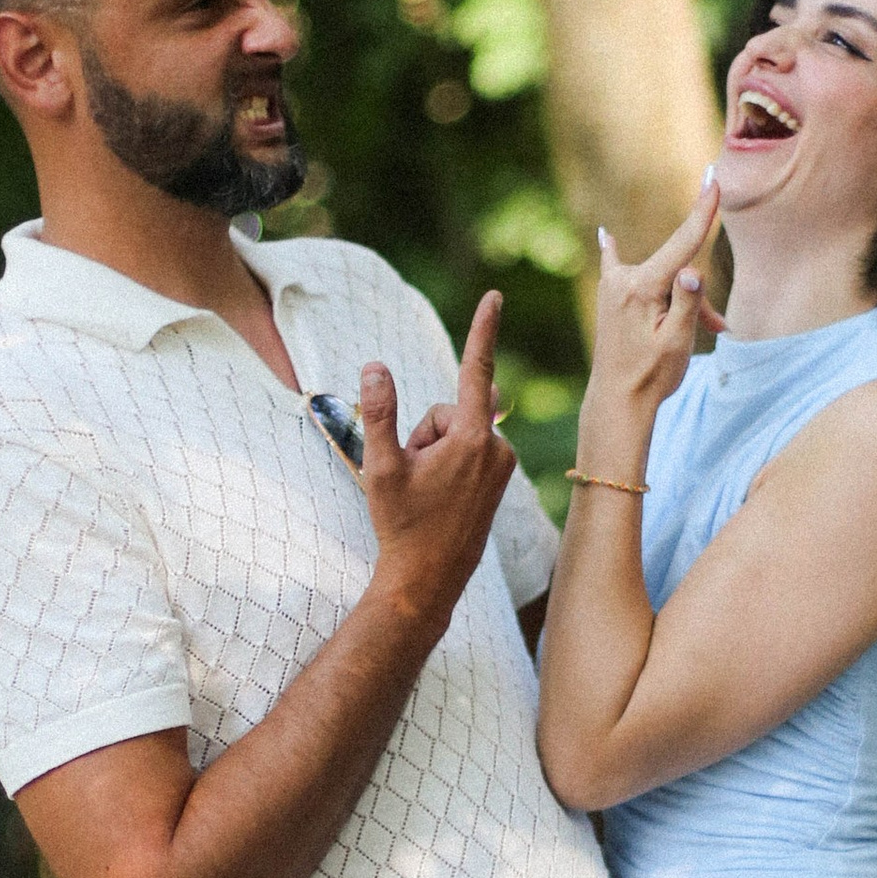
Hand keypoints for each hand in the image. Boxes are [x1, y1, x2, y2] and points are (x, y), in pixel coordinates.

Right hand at [359, 289, 515, 636]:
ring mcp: (501, 466)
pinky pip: (468, 452)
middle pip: (449, 411)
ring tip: (426, 493)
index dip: (482, 329)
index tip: (493, 296)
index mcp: (472, 439)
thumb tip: (376, 365)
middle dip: (424, 434)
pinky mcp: (499, 479)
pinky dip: (449, 465)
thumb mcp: (381, 467)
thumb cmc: (403, 526)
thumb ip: (379, 411)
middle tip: (413, 477)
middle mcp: (497, 448)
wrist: (428, 581)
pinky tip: (440, 500)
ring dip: (434, 453)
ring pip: (457, 433)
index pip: (475, 370)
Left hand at [581, 179, 719, 460]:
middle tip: (720, 329)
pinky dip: (615, 254)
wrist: (617, 402)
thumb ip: (688, 303)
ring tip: (693, 337)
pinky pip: (616, 268)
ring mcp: (613, 287)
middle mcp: (623, 280)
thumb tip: (693, 271)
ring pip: (663, 280)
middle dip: (699, 296)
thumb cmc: (652, 375)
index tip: (713, 178)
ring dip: (682, 302)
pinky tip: (606, 235)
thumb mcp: (677, 343)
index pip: (682, 243)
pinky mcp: (609, 297)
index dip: (702, 210)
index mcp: (642, 288)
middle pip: (677, 271)